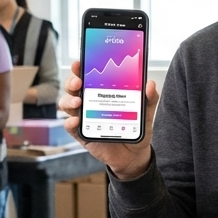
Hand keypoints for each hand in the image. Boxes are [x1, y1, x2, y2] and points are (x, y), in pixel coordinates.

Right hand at [60, 60, 158, 179]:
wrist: (133, 155)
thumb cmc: (134, 129)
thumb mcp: (145, 113)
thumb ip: (149, 99)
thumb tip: (150, 84)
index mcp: (102, 92)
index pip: (88, 76)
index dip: (81, 68)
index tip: (81, 62)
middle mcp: (89, 102)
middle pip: (73, 87)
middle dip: (72, 81)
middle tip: (78, 82)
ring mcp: (83, 117)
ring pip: (67, 104)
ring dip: (69, 100)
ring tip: (78, 101)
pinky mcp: (81, 134)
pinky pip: (70, 126)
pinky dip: (69, 122)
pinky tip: (76, 120)